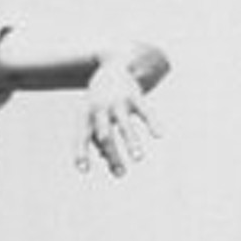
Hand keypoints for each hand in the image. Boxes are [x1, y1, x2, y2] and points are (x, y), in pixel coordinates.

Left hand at [75, 45, 167, 176]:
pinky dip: (152, 122)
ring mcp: (117, 102)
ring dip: (131, 142)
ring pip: (124, 125)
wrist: (112, 65)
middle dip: (113, 155)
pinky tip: (160, 135)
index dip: (81, 152)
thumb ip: (99, 139)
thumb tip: (107, 160)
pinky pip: (145, 111)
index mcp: (86, 116)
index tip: (83, 170)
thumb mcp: (93, 116)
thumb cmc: (100, 100)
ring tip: (138, 159)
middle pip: (104, 135)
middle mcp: (100, 109)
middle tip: (121, 174)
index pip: (82, 136)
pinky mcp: (134, 96)